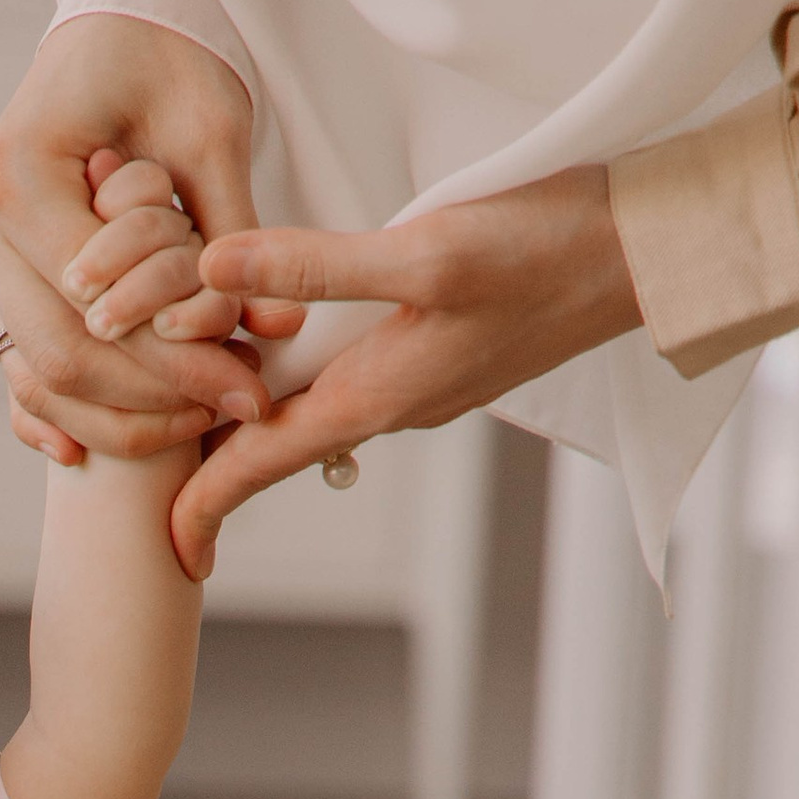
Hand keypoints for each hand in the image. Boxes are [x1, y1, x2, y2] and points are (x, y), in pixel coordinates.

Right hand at [0, 16, 302, 467]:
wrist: (122, 21)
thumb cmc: (168, 56)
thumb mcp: (211, 134)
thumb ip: (236, 233)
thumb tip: (275, 328)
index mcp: (20, 172)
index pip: (94, 306)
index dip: (172, 361)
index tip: (249, 383)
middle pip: (59, 351)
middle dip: (152, 395)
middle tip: (236, 406)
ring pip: (42, 366)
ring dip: (125, 405)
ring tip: (208, 408)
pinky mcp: (1, 262)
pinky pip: (27, 357)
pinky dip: (77, 401)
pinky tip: (130, 432)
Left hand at [171, 166, 641, 577]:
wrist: (651, 253)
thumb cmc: (549, 249)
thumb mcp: (425, 251)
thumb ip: (316, 266)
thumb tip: (213, 272)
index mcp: (375, 397)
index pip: (262, 465)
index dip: (204, 506)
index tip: (165, 549)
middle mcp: (392, 405)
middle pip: (276, 443)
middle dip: (211, 453)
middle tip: (147, 445)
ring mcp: (420, 384)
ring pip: (313, 408)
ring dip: (253, 405)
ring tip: (190, 388)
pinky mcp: (444, 353)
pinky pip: (350, 378)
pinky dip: (302, 370)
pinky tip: (280, 337)